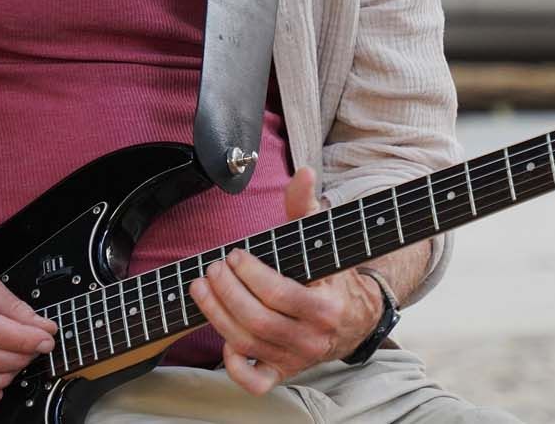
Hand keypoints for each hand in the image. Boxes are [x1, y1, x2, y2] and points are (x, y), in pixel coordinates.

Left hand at [189, 167, 383, 395]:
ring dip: (217, 315)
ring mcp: (296, 359)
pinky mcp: (283, 372)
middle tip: (212, 269)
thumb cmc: (330, 275)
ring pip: (247, 344)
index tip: (234, 255)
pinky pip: (254, 381)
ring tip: (202, 288)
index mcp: (326, 308)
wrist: (353, 318)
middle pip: (257, 321)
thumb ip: (306, 207)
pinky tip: (221, 338)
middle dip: (227, 293)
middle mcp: (312, 339)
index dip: (250, 274)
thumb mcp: (321, 240)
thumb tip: (303, 173)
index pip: (279, 294)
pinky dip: (233, 365)